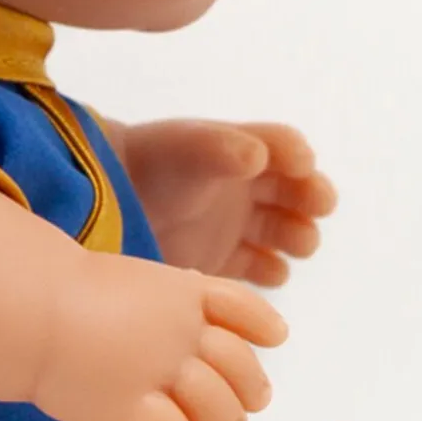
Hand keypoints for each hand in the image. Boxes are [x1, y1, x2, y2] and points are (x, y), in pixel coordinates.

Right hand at [32, 251, 286, 420]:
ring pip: (222, 409)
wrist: (26, 308)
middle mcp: (180, 331)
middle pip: (241, 367)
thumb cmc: (69, 294)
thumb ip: (170, 293)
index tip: (275, 338)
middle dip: (249, 391)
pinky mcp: (132, 406)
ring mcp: (159, 368)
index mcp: (182, 293)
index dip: (264, 325)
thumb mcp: (133, 278)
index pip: (242, 307)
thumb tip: (198, 294)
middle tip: (242, 407)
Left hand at [121, 120, 336, 284]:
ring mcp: (239, 226)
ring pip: (289, 234)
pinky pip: (264, 269)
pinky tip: (266, 269)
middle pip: (299, 193)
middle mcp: (248, 188)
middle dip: (314, 199)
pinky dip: (271, 271)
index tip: (303, 167)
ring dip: (300, 238)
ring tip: (296, 242)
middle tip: (316, 208)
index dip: (300, 157)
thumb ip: (222, 149)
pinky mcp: (225, 260)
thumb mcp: (187, 149)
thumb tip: (260, 156)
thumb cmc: (150, 164)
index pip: (287, 148)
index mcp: (243, 150)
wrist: (105, 203)